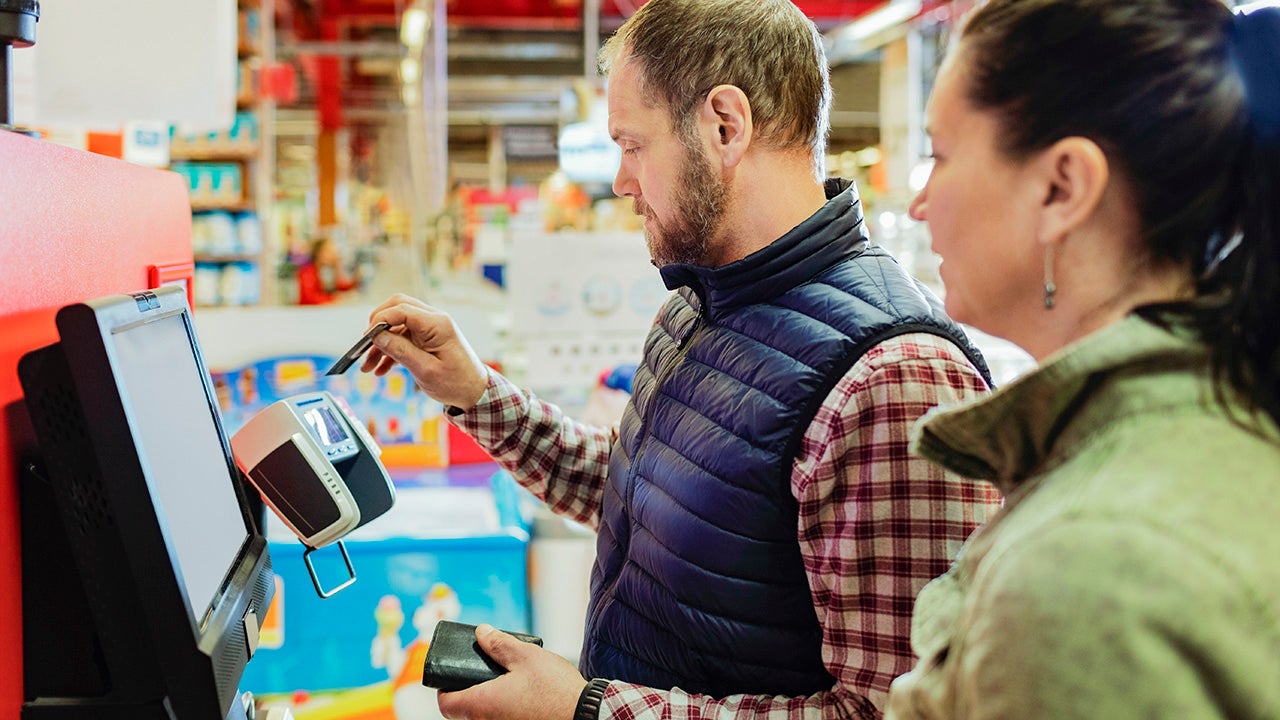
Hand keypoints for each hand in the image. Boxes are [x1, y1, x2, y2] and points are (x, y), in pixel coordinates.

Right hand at [361, 294, 488, 409]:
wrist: (474, 392)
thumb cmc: (456, 383)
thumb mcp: (425, 370)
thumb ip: (400, 351)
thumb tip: (376, 336)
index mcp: (437, 324)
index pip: (401, 309)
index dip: (380, 320)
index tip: (366, 338)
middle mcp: (434, 320)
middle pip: (398, 308)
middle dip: (378, 326)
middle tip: (365, 345)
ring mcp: (431, 329)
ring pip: (397, 326)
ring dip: (381, 344)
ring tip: (367, 367)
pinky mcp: (428, 339)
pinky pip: (403, 338)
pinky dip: (390, 351)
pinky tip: (380, 369)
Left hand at [436, 624, 586, 719]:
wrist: (586, 715)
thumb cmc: (557, 690)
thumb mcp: (526, 656)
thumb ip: (499, 644)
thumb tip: (481, 633)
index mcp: (482, 705)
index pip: (446, 704)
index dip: (444, 687)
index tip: (453, 674)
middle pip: (464, 711)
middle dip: (469, 691)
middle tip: (484, 673)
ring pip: (483, 716)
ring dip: (489, 701)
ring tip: (507, 682)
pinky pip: (501, 719)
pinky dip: (504, 709)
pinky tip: (522, 697)